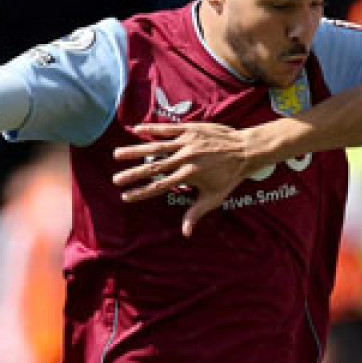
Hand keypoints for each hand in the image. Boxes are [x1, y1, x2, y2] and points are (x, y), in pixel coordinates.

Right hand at [113, 122, 254, 236]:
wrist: (246, 150)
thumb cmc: (230, 176)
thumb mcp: (214, 197)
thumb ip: (196, 213)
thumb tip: (186, 233)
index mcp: (189, 176)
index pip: (159, 186)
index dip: (141, 192)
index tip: (125, 196)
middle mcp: (185, 158)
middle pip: (153, 167)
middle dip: (132, 173)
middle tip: (115, 179)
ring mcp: (187, 142)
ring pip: (156, 147)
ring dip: (135, 150)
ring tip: (117, 154)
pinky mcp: (190, 129)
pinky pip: (167, 129)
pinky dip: (151, 129)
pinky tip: (135, 129)